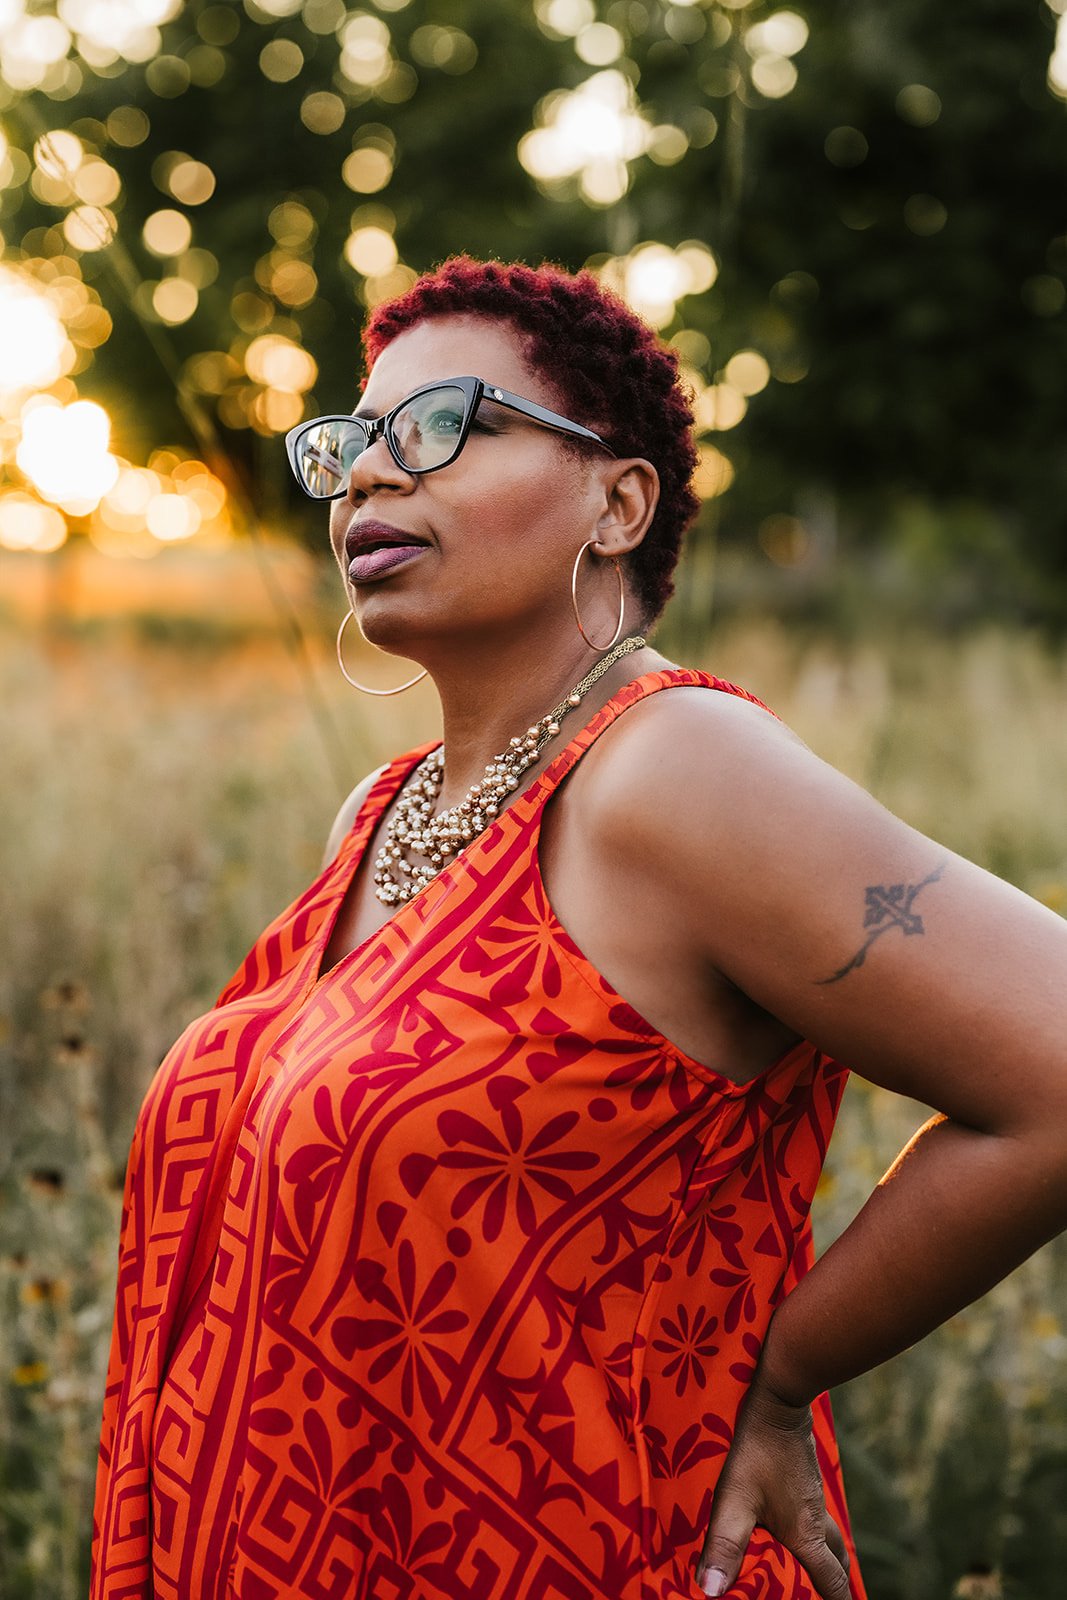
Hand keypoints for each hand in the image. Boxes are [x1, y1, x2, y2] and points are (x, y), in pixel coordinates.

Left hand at [693, 1376, 851, 1598]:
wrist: (779, 1400)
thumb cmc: (756, 1450)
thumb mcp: (733, 1498)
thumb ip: (724, 1545)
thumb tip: (711, 1592)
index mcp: (807, 1536)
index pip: (834, 1582)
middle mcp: (817, 1521)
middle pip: (837, 1563)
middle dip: (835, 1585)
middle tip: (824, 1596)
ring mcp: (813, 1499)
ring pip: (830, 1539)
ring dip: (826, 1558)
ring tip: (811, 1571)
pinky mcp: (805, 1482)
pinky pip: (818, 1518)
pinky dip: (814, 1535)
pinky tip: (790, 1526)